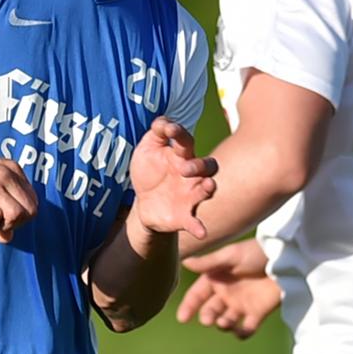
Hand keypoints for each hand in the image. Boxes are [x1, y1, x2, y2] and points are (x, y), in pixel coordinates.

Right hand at [0, 137, 36, 242]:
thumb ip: (2, 203)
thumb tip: (8, 234)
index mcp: (11, 169)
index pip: (33, 199)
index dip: (23, 215)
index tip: (7, 218)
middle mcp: (5, 175)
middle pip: (30, 209)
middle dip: (17, 223)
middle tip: (0, 224)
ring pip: (17, 215)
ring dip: (4, 225)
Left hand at [127, 118, 217, 238]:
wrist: (144, 202)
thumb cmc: (150, 170)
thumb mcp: (147, 149)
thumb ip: (156, 134)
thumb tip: (162, 121)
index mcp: (181, 155)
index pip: (186, 141)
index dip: (180, 134)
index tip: (170, 130)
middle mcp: (191, 174)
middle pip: (207, 165)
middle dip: (198, 165)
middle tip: (183, 167)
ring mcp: (190, 194)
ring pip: (207, 189)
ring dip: (208, 187)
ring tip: (208, 186)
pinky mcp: (185, 215)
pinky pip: (195, 221)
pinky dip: (199, 226)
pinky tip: (201, 232)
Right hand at [176, 240, 280, 338]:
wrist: (286, 258)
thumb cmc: (256, 252)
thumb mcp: (230, 255)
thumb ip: (208, 263)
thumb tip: (184, 262)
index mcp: (216, 279)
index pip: (197, 296)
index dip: (188, 307)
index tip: (182, 319)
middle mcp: (226, 294)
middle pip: (210, 311)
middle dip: (207, 317)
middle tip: (208, 319)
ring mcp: (242, 305)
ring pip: (225, 322)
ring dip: (222, 325)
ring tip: (224, 322)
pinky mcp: (258, 313)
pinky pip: (246, 329)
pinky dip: (242, 333)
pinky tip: (240, 330)